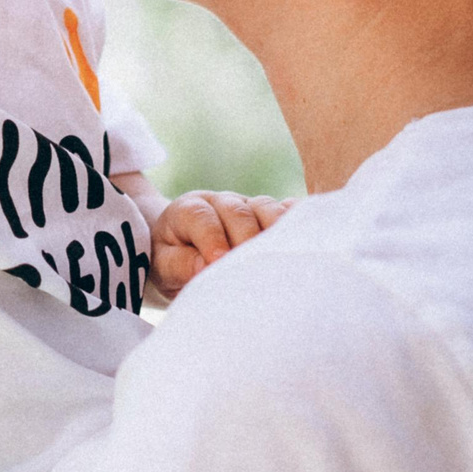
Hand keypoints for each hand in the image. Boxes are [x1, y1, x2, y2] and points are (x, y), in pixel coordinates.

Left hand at [150, 190, 287, 294]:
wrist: (183, 249)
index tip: (218, 262)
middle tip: (252, 268)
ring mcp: (248, 205)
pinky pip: (288, 211)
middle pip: (237, 212)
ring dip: (275, 232)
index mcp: (188, 209)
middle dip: (245, 239)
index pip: (201, 217)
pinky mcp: (270, 214)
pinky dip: (299, 222)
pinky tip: (308, 240)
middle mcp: (221, 202)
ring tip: (282, 260)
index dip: (211, 238)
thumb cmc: (172, 260)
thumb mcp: (164, 265)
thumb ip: (180, 264)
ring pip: (266, 208)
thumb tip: (204, 267)